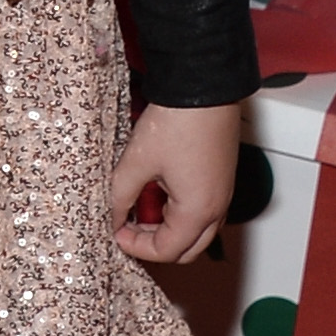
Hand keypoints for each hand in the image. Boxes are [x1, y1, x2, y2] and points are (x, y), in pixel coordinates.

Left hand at [110, 103, 242, 268]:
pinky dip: (181, 213)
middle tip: (127, 227)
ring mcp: (223, 193)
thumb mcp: (136, 162)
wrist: (203, 85)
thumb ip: (120, 195)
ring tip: (139, 209)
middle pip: (186, 249)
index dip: (136, 247)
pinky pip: (203, 210)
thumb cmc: (176, 122)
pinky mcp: (222, 177)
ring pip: (197, 231)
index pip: (166, 251)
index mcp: (197, 211)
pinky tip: (158, 192)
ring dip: (169, 229)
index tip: (115, 231)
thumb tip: (112, 216)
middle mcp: (217, 207)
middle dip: (155, 245)